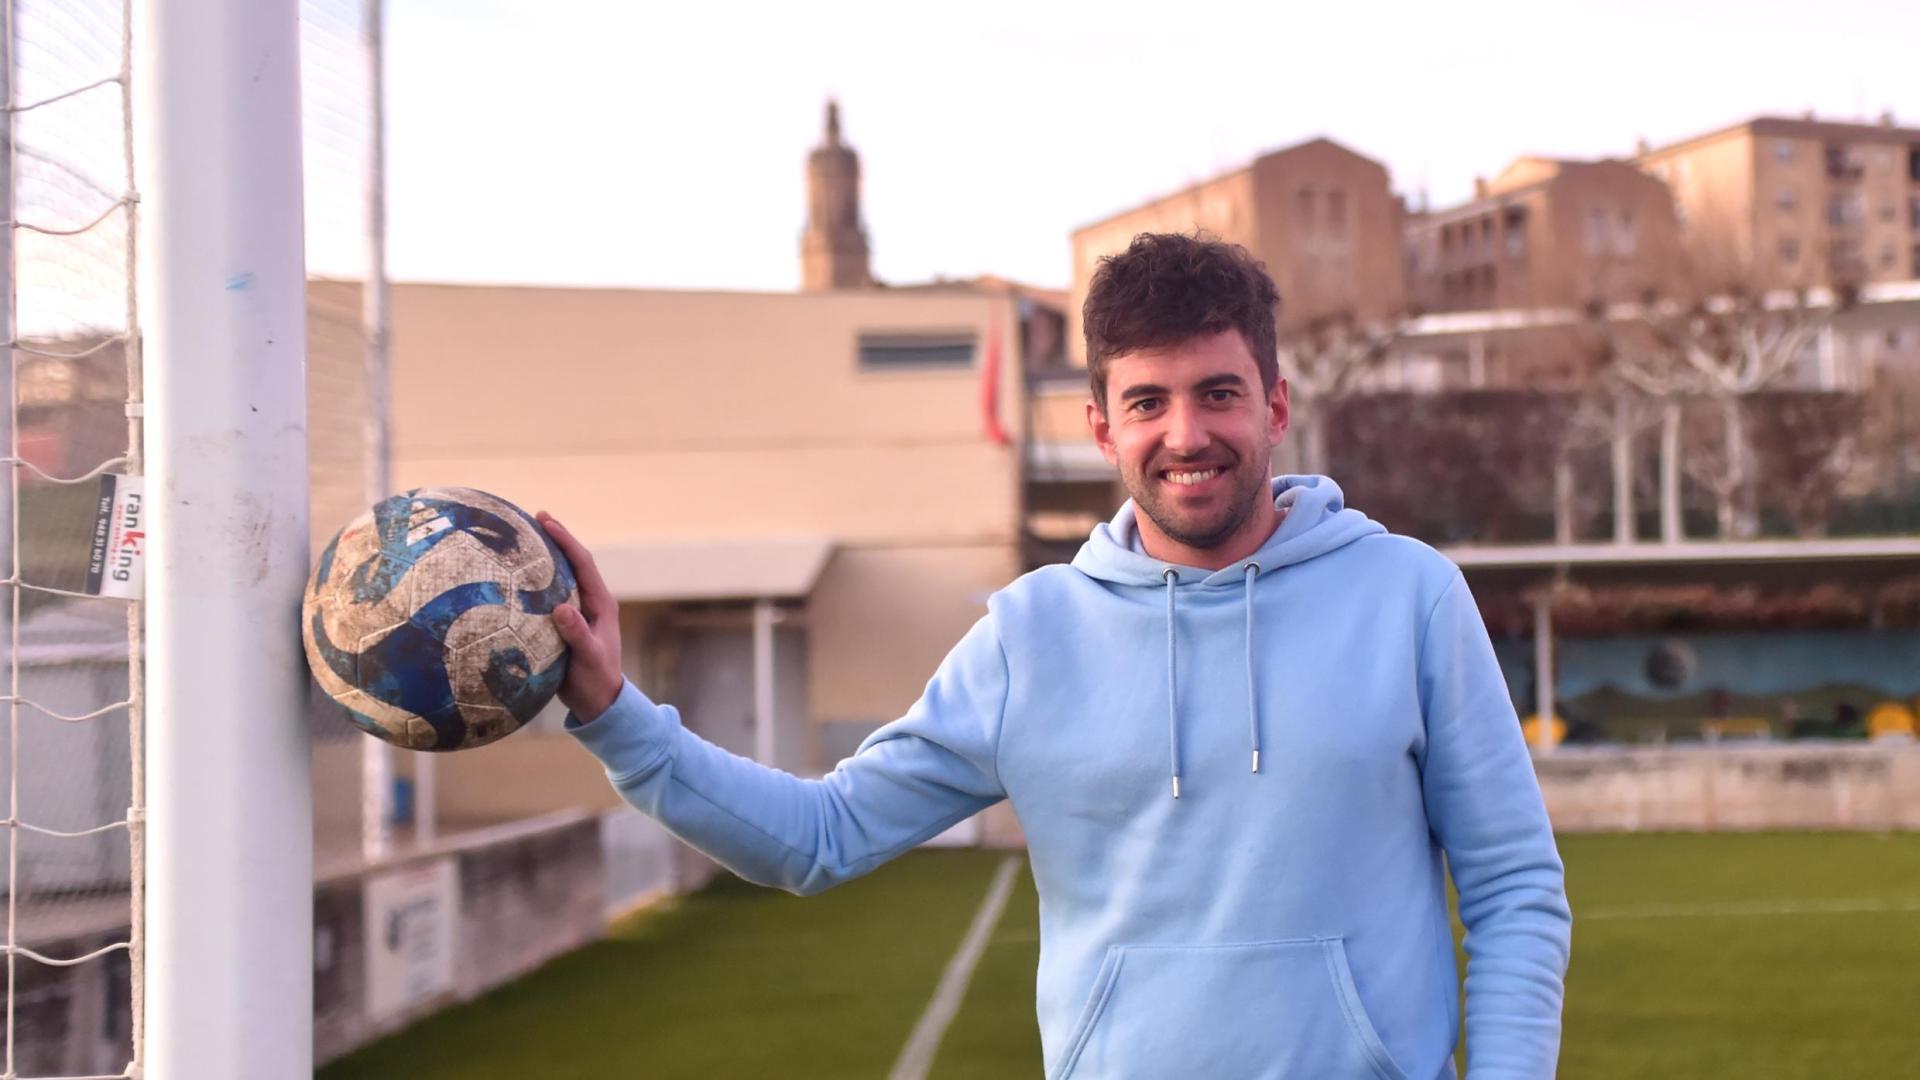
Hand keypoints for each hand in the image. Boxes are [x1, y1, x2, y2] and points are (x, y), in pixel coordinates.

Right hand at [537, 511, 623, 721]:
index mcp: (601, 604)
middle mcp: (589, 602)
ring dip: (544, 557)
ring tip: (522, 538)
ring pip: (559, 577)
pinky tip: (513, 578)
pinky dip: (534, 582)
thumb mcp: (588, 658)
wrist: (597, 702)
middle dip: (555, 538)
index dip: (566, 539)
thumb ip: (577, 634)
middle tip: (533, 517)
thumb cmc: (596, 680)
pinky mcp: (564, 623)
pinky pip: (547, 596)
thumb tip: (561, 609)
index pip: (583, 563)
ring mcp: (576, 612)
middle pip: (571, 562)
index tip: (546, 521)